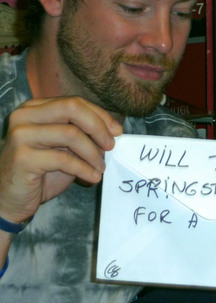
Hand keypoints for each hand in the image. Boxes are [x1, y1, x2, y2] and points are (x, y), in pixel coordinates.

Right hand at [0, 97, 121, 223]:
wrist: (9, 200)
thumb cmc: (41, 172)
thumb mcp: (63, 147)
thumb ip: (81, 133)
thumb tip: (114, 130)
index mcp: (34, 108)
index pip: (74, 102)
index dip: (100, 115)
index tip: (117, 131)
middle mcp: (24, 116)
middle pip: (72, 109)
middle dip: (98, 127)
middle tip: (111, 145)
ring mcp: (21, 135)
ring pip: (71, 134)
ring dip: (93, 152)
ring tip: (102, 167)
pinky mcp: (22, 158)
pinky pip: (64, 159)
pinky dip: (85, 168)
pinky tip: (93, 177)